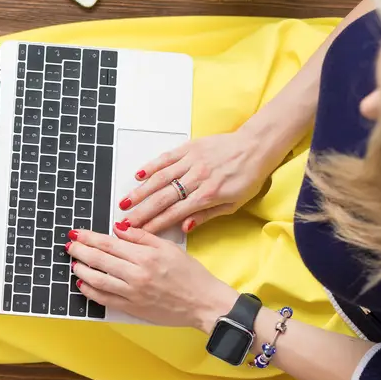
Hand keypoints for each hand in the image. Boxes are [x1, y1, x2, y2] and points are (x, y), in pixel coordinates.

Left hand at [67, 225, 235, 330]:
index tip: (77, 233)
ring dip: (81, 270)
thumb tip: (119, 229)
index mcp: (146, 256)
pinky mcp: (133, 308)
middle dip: (80, 251)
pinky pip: (105, 299)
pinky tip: (83, 284)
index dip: (89, 238)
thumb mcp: (169, 248)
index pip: (109, 244)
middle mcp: (137, 274)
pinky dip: (90, 291)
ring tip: (73, 263)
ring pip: (98, 280)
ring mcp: (133, 293)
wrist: (203, 303)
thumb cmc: (190, 275)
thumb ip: (142, 237)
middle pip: (99, 260)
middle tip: (70, 246)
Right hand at [119, 127, 284, 235]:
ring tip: (125, 203)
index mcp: (208, 195)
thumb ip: (207, 215)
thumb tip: (185, 227)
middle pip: (163, 198)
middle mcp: (197, 178)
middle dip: (141, 212)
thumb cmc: (248, 177)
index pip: (175, 213)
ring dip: (140, 192)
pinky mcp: (189, 148)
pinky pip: (166, 158)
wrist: (256, 147)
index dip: (155, 224)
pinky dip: (151, 166)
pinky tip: (138, 175)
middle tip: (124, 222)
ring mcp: (191, 161)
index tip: (140, 233)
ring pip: (160, 178)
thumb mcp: (233, 204)